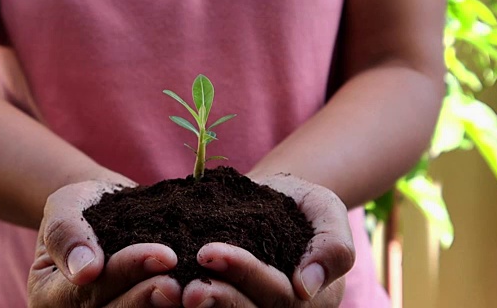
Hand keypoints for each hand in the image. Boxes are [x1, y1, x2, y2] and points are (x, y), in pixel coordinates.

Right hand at [28, 180, 182, 307]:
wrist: (110, 211)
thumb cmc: (84, 207)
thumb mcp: (66, 206)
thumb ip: (66, 234)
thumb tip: (84, 271)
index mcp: (48, 296)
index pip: (87, 292)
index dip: (126, 274)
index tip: (164, 255)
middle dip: (147, 298)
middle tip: (181, 283)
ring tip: (195, 292)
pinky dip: (179, 307)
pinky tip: (204, 294)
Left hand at [181, 173, 353, 306]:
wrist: (269, 200)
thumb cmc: (301, 205)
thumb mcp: (327, 212)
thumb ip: (333, 246)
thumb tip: (307, 287)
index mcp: (308, 300)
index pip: (278, 296)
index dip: (244, 274)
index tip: (209, 252)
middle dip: (217, 299)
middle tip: (184, 288)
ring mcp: (251, 306)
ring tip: (170, 292)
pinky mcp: (222, 302)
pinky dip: (180, 305)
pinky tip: (162, 291)